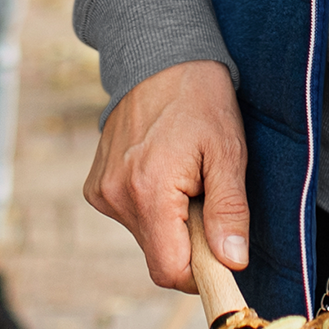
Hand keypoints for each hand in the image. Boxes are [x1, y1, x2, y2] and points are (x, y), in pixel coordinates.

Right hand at [84, 60, 248, 291]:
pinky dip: (154, 206)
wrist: (160, 57)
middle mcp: (115, 197)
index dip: (201, 270)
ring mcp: (101, 192)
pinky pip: (132, 216)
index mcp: (148, 192)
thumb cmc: (201, 100)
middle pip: (160, 255)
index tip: (223, 249)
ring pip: (147, 237)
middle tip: (208, 193)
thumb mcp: (228, 151)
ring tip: (187, 176)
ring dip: (173, 221)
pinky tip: (165, 170)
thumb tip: (232, 261)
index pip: (169, 270)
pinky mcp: (97, 187)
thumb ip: (230, 210)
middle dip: (190, 239)